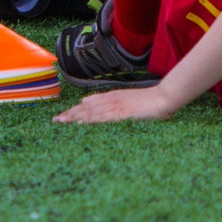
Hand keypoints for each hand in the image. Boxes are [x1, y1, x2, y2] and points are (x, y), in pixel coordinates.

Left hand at [53, 86, 179, 124]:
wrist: (165, 97)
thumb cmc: (151, 102)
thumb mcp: (131, 102)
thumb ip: (117, 105)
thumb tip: (103, 109)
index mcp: (114, 97)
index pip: (89, 104)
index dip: (75, 110)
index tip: (63, 116)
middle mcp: (112, 100)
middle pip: (86, 108)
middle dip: (70, 114)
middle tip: (55, 121)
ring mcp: (117, 106)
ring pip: (91, 112)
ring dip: (75, 118)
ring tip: (62, 122)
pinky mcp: (123, 114)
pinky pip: (104, 118)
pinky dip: (91, 121)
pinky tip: (81, 124)